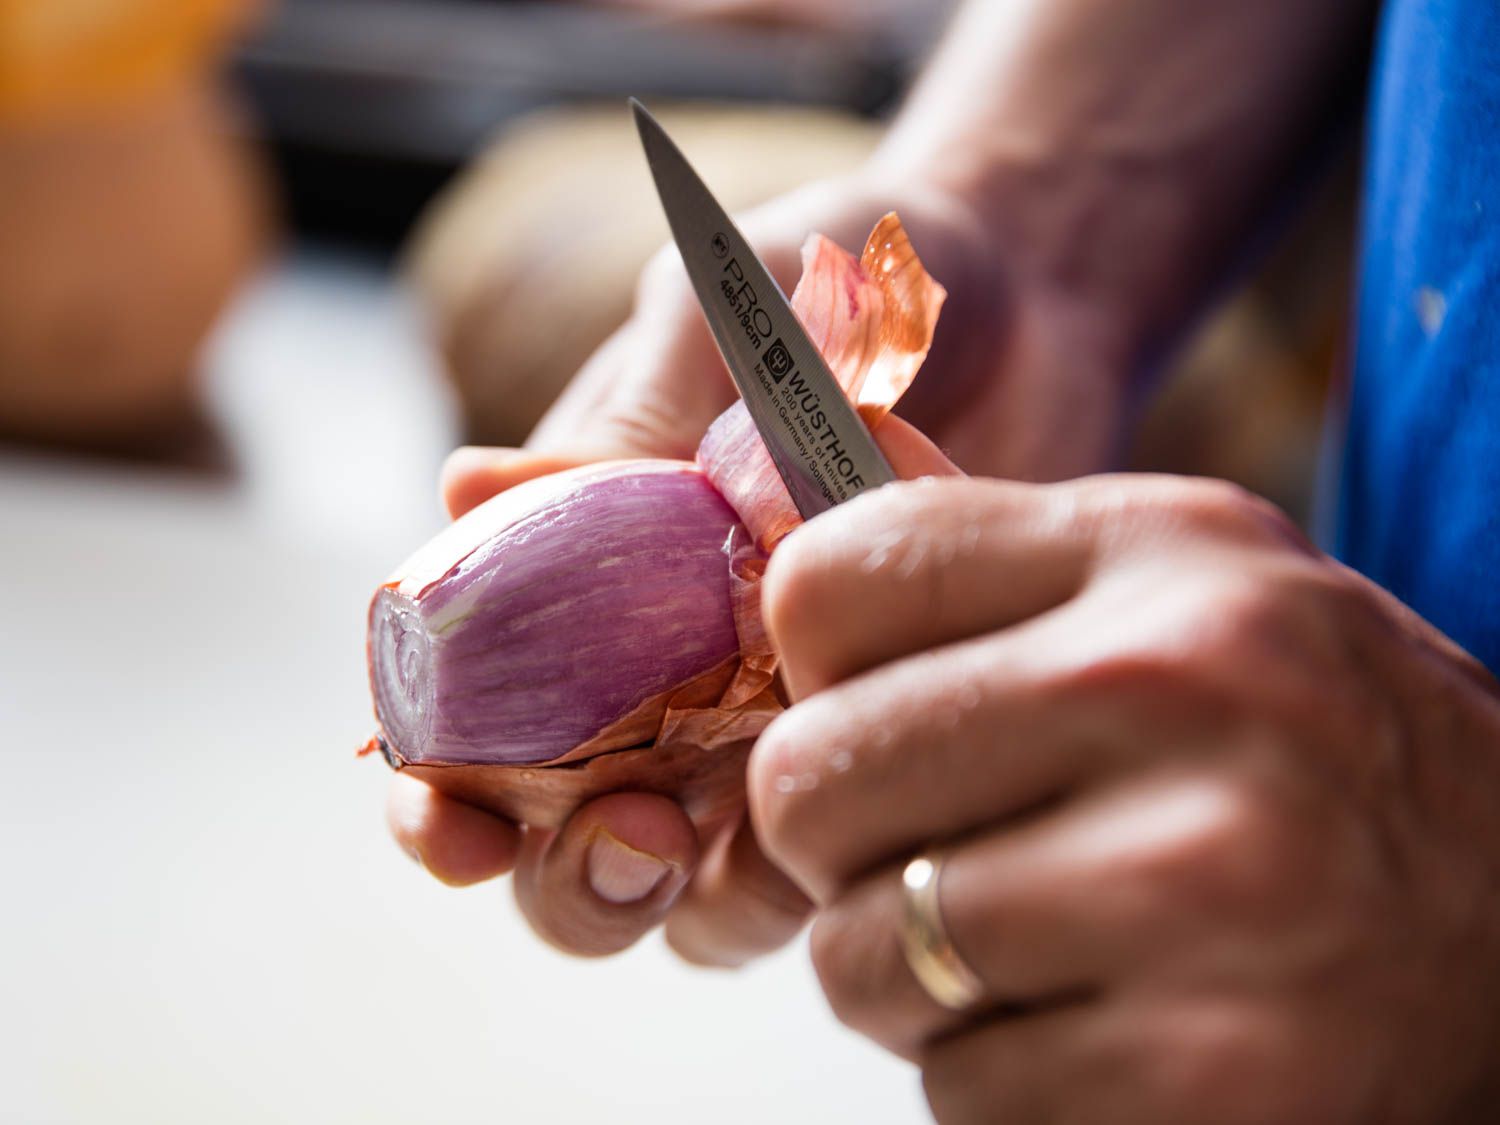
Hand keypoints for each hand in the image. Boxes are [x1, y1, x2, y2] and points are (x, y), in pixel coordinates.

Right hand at [389, 164, 1133, 959]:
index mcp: (571, 593)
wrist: (1007, 291)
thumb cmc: (828, 289)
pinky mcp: (879, 743)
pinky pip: (833, 858)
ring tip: (703, 835)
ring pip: (693, 895)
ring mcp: (770, 728)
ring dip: (679, 899)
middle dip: (562, 879)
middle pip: (565, 851)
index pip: (466, 733)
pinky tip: (844, 788)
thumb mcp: (706, 324)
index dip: (433, 799)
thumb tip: (465, 488)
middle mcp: (656, 686)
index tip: (441, 815)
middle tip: (619, 832)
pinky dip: (818, 858)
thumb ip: (614, 419)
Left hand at [748, 474, 1499, 1121]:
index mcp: (1160, 552)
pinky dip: (999, 1078)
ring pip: (862, 954)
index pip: (830, 582)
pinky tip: (1104, 1028)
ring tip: (1027, 947)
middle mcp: (1185, 692)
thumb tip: (783, 569)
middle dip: (838, 841)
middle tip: (927, 851)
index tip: (871, 707)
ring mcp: (1205, 890)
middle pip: (811, 777)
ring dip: (909, 973)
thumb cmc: (1315, 753)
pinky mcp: (1211, 1079)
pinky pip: (959, 1090)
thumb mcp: (1189, 592)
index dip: (813, 665)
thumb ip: (999, 578)